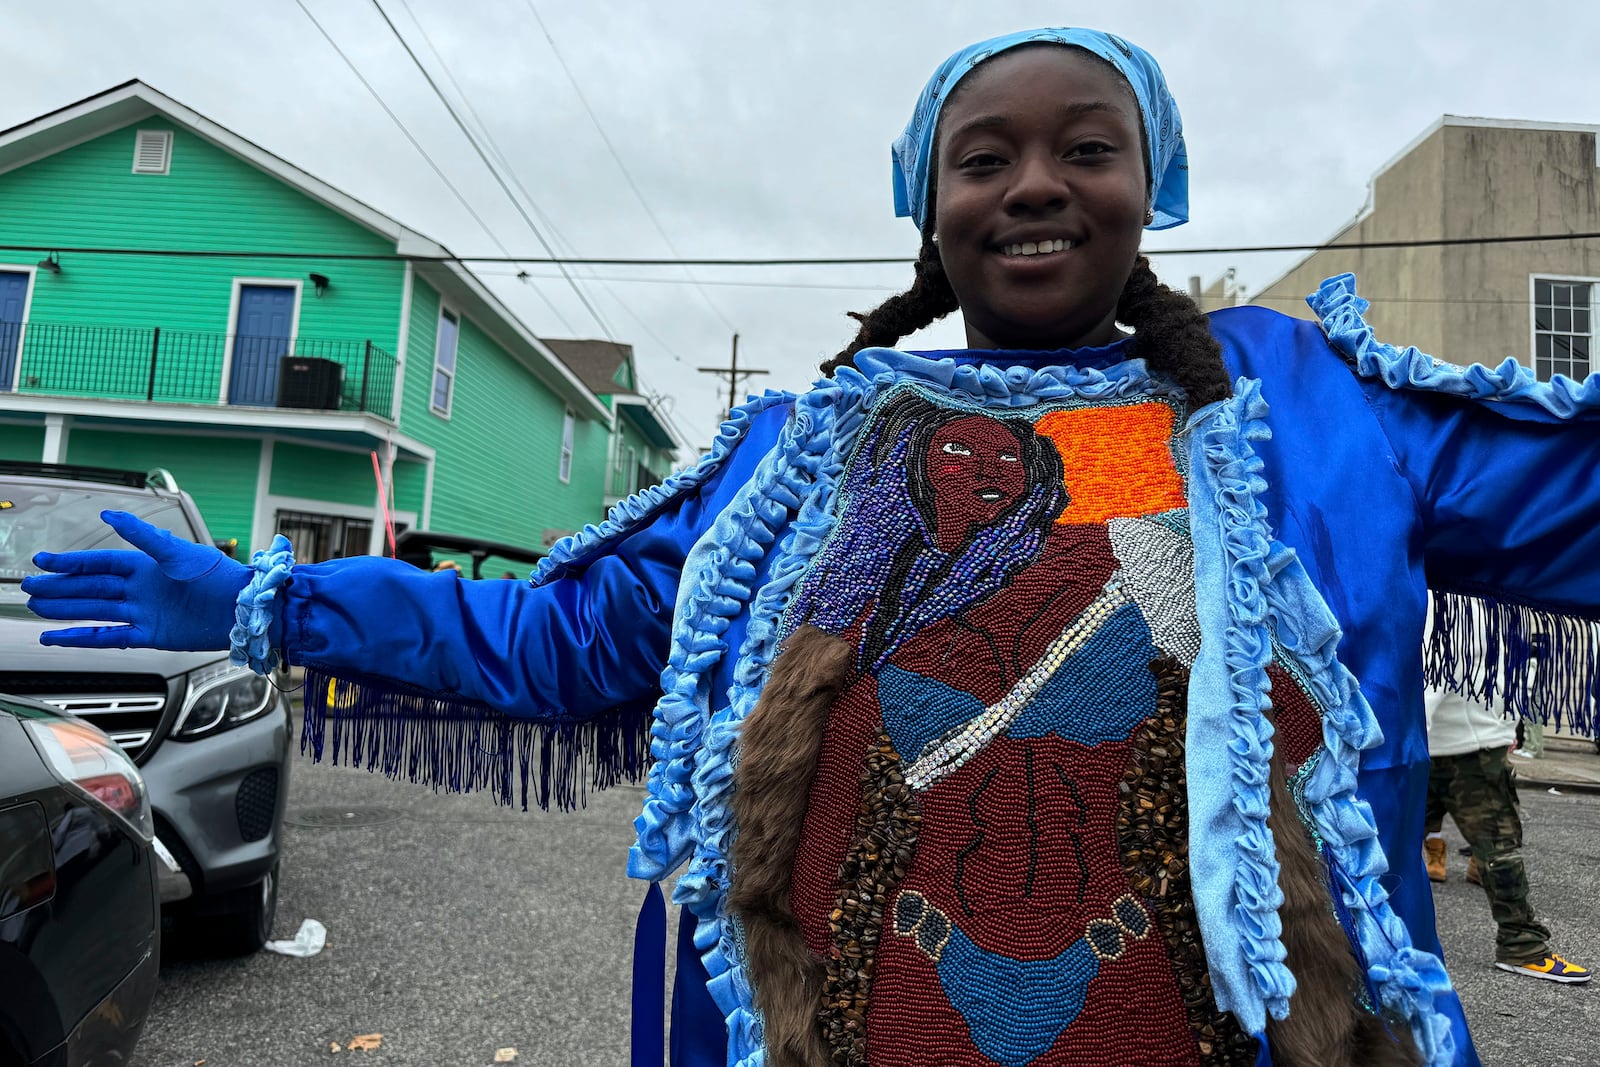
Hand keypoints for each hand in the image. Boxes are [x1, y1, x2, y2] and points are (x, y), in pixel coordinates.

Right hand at [22, 510, 250, 649]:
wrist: (241, 608)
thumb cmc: (217, 575)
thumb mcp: (176, 551)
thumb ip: (141, 535)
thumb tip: (110, 514)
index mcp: (146, 565)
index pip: (99, 564)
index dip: (70, 563)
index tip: (43, 561)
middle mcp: (141, 589)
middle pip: (91, 588)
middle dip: (60, 588)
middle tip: (29, 588)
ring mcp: (143, 612)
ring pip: (94, 611)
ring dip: (65, 610)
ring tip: (35, 607)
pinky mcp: (149, 634)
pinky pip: (109, 636)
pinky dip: (82, 637)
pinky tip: (58, 637)